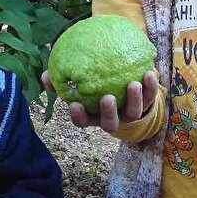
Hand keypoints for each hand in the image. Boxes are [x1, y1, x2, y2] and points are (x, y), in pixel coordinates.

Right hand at [41, 70, 158, 132]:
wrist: (125, 80)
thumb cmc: (95, 81)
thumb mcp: (79, 79)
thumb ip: (62, 78)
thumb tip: (46, 75)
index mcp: (93, 115)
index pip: (83, 121)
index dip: (78, 116)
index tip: (74, 104)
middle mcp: (111, 118)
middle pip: (110, 124)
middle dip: (109, 113)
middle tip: (108, 97)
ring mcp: (129, 113)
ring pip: (133, 113)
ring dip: (134, 100)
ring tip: (134, 84)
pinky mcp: (145, 104)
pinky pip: (149, 98)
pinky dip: (150, 86)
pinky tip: (148, 73)